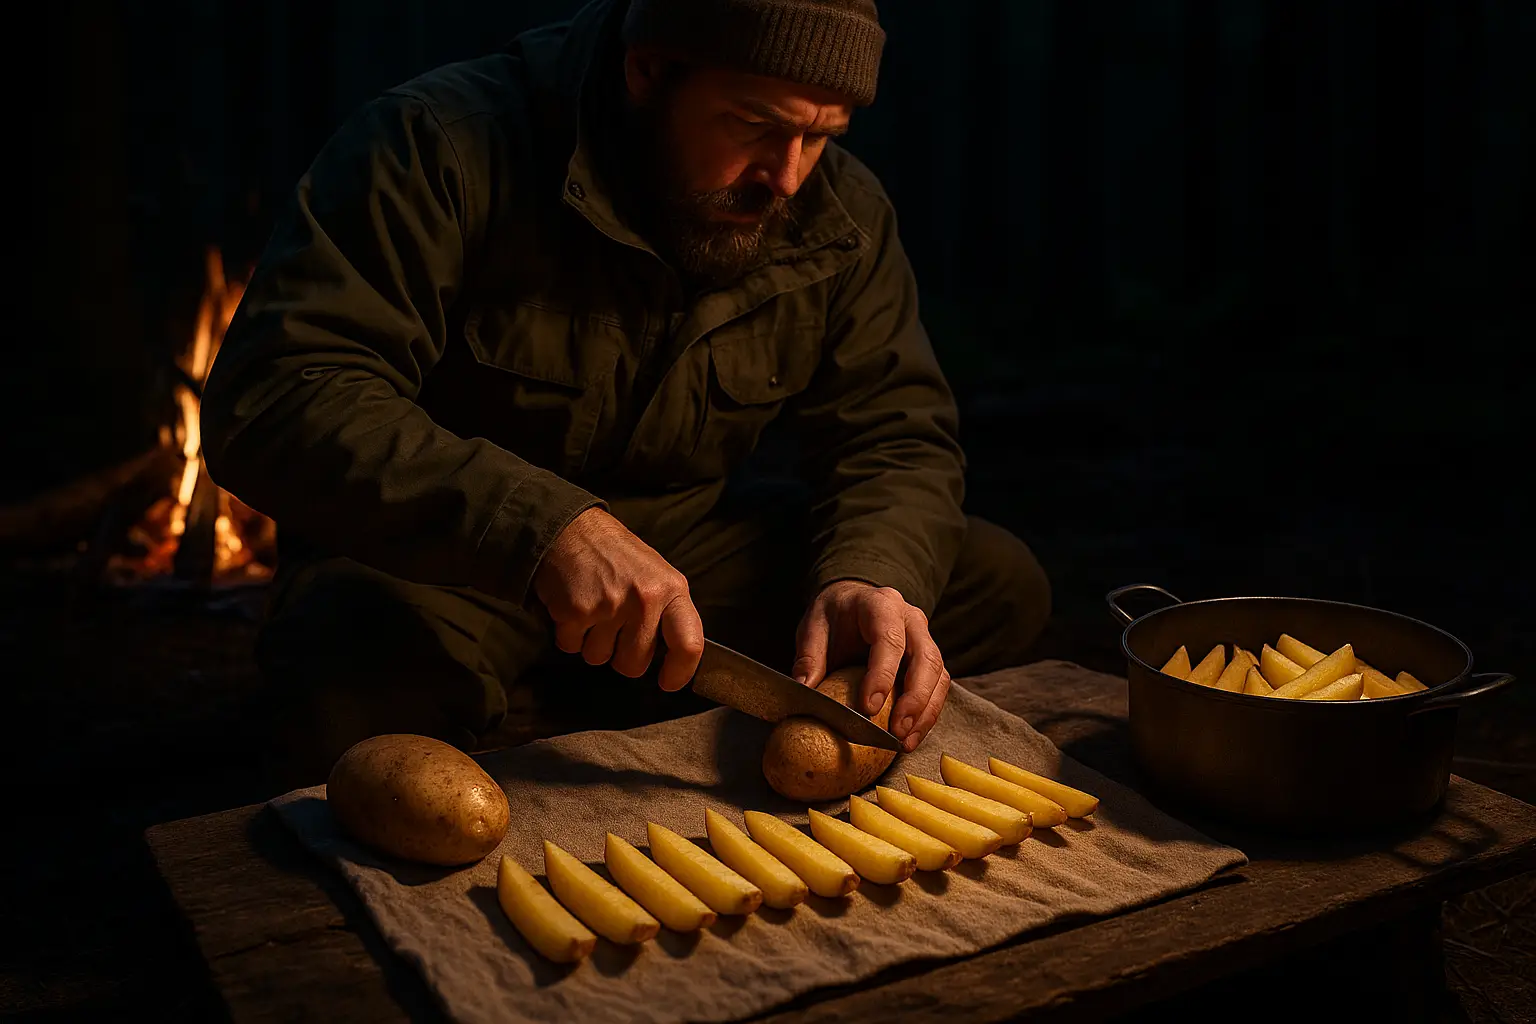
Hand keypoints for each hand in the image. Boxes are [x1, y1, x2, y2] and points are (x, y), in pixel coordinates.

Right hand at [532, 507, 703, 691]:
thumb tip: (674, 658)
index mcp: (672, 590)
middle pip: (634, 664)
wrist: (572, 529)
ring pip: (599, 659)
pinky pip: (571, 647)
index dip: (680, 673)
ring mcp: (610, 605)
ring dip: (592, 643)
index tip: (668, 682)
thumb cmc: (617, 556)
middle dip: (621, 657)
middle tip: (615, 629)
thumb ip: (668, 613)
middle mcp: (644, 599)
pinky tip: (575, 608)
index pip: (689, 644)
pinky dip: (569, 635)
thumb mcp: (657, 575)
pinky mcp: (577, 611)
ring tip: (594, 611)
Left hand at [792, 580, 950, 751]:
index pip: (889, 639)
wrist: (852, 602)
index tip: (869, 707)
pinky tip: (910, 737)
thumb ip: (809, 656)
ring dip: (925, 712)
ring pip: (938, 676)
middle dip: (914, 699)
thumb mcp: (814, 626)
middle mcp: (911, 619)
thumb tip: (805, 689)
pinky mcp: (929, 660)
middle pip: (926, 658)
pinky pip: (938, 688)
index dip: (883, 674)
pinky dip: (927, 715)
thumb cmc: (835, 615)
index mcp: (881, 605)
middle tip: (896, 732)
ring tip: (905, 742)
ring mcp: (925, 639)